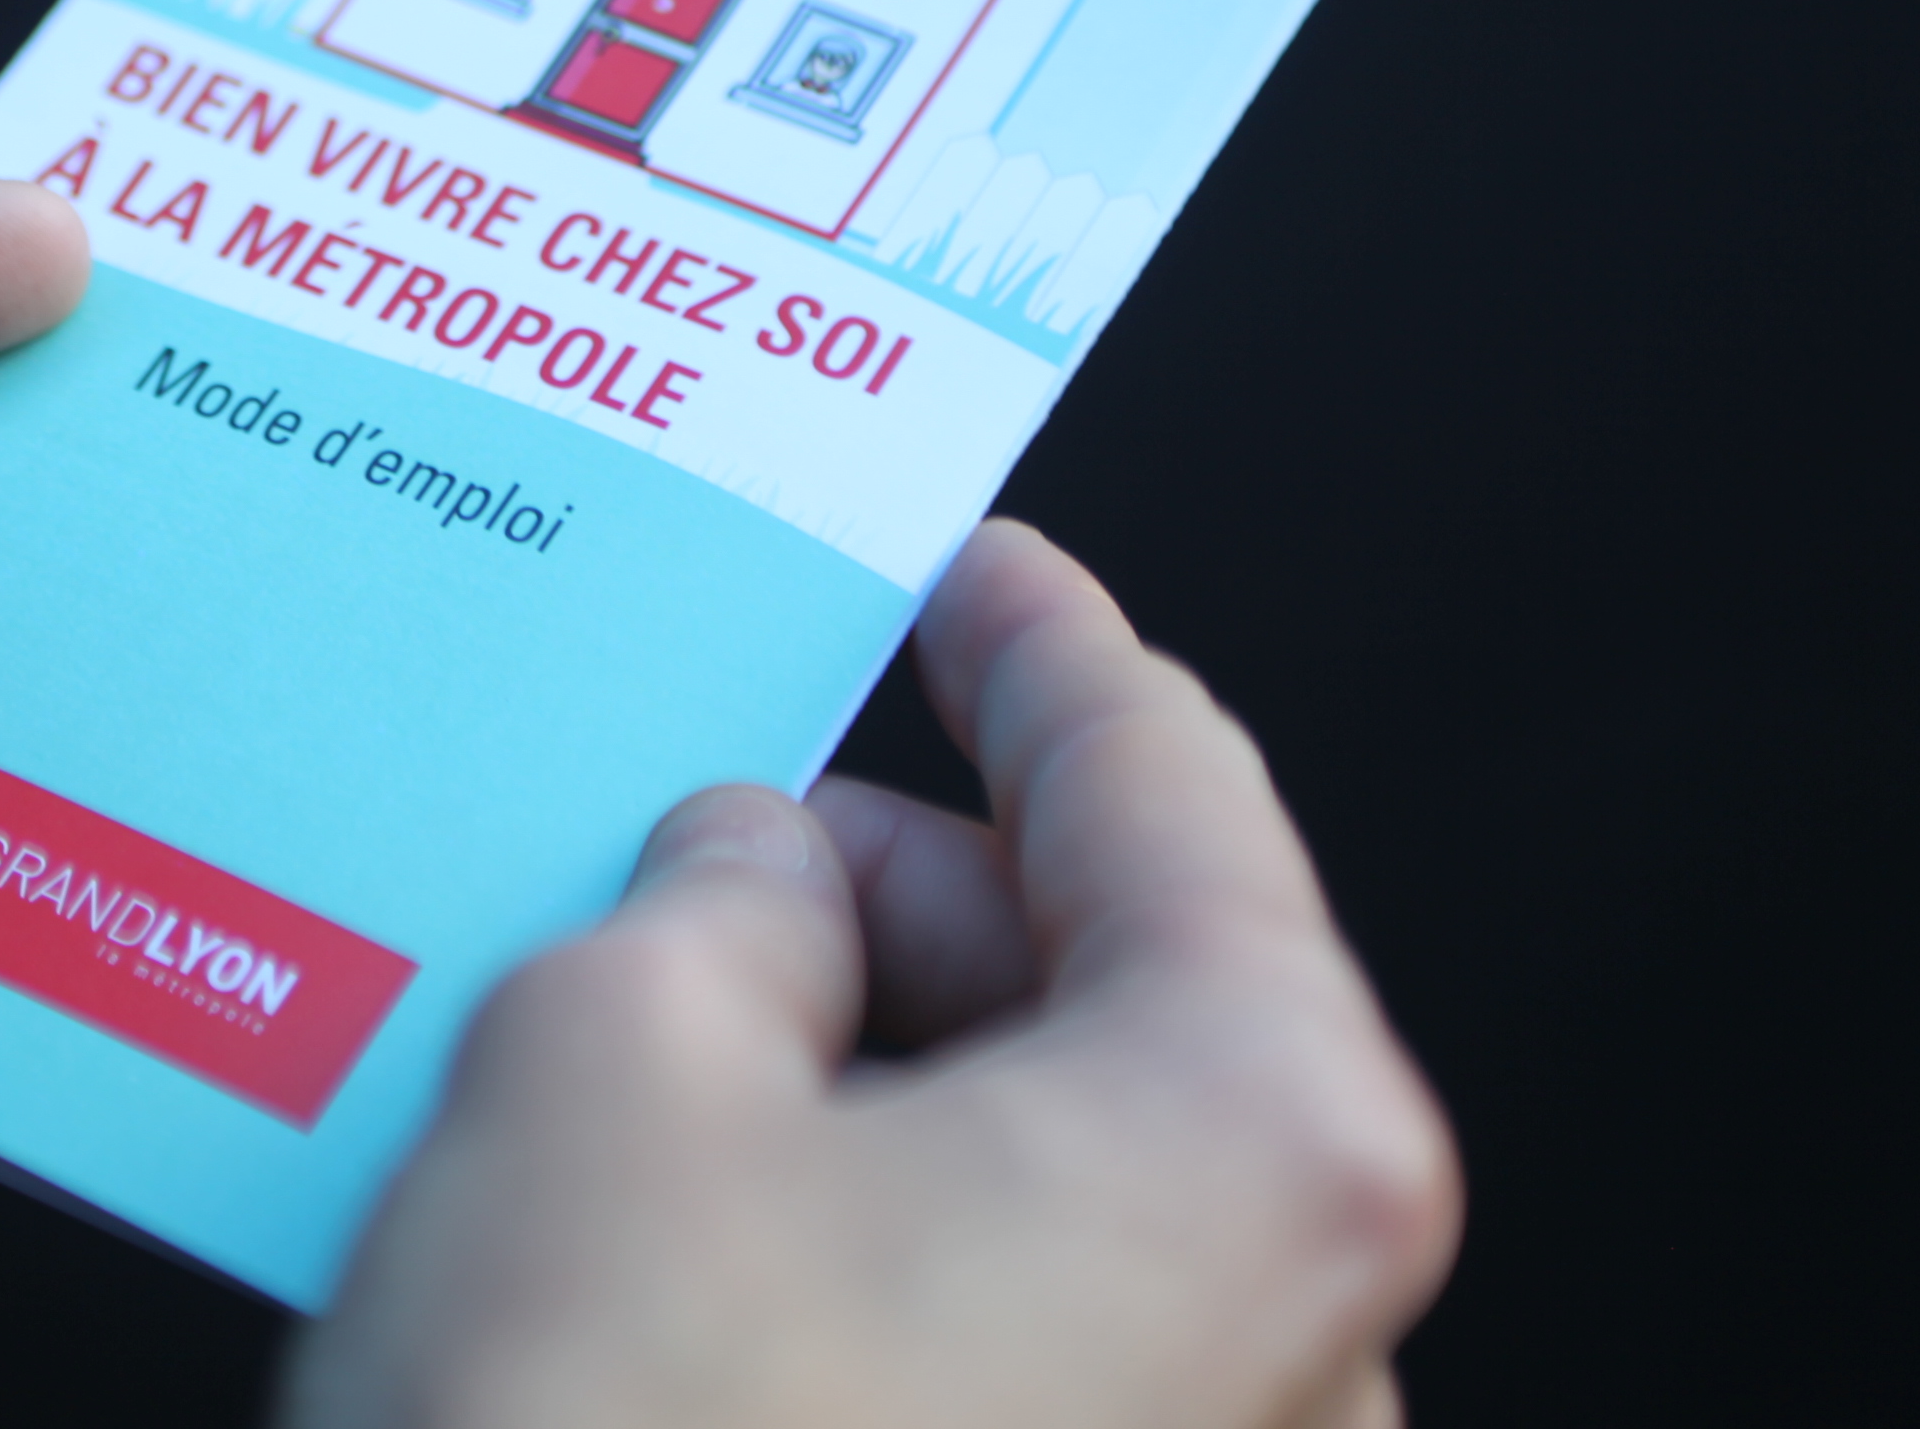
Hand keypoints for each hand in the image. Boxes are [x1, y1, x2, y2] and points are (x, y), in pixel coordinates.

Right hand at [287, 520, 1458, 1428]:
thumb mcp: (611, 1056)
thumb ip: (721, 897)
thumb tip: (766, 876)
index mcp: (1263, 1140)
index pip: (1162, 785)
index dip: (1035, 645)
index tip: (976, 574)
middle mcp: (1308, 1338)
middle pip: (1110, 997)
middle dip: (897, 899)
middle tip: (700, 840)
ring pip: (1044, 1184)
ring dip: (854, 1089)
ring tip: (629, 1057)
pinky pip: (1005, 1346)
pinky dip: (857, 1252)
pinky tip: (665, 1240)